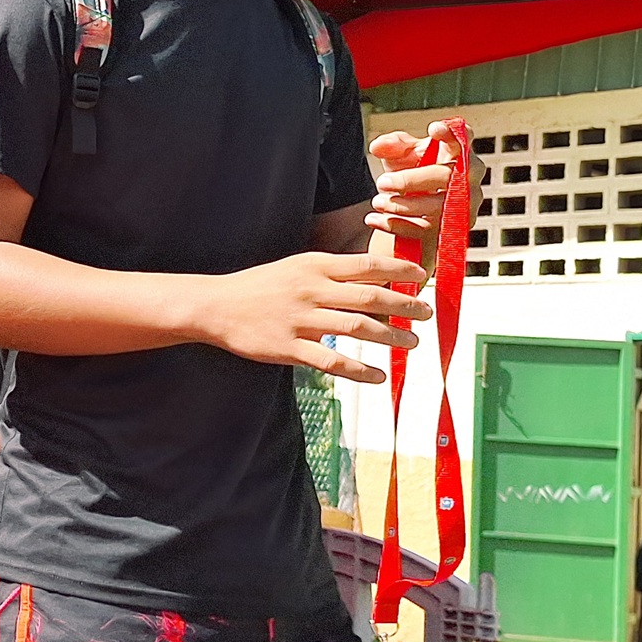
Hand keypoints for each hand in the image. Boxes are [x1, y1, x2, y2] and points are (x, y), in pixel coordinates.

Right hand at [203, 251, 430, 383]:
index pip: (366, 264)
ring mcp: (300, 320)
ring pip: (357, 328)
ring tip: (411, 343)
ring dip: (390, 337)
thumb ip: (330, 273)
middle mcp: (310, 290)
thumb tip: (373, 280)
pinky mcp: (289, 348)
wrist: (215, 306)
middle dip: (404, 305)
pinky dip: (360, 371)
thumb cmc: (259, 286)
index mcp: (314, 266)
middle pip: (369, 297)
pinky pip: (332, 362)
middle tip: (426, 313)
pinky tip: (378, 377)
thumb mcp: (295, 268)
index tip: (422, 277)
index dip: (398, 271)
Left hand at [366, 126, 480, 242]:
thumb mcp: (400, 155)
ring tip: (378, 202)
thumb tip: (378, 147)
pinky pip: (426, 230)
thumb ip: (391, 145)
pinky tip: (375, 219)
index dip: (453, 133)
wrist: (411, 208)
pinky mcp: (452, 230)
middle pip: (447, 177)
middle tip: (382, 182)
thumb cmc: (412, 172)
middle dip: (411, 180)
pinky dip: (397, 225)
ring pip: (438, 207)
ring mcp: (465, 206)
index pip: (464, 138)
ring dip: (403, 206)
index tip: (433, 130)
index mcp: (458, 152)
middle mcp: (468, 178)